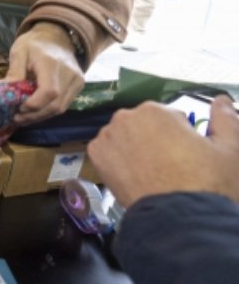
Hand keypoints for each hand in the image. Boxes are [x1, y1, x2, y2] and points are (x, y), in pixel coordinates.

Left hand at [4, 22, 83, 124]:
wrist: (56, 36)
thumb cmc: (34, 43)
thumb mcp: (19, 52)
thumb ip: (14, 72)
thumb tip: (2, 90)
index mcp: (52, 63)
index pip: (49, 91)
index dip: (34, 105)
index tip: (18, 109)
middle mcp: (70, 74)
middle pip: (55, 104)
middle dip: (34, 115)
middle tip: (16, 118)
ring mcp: (77, 80)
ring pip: (61, 108)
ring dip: (41, 116)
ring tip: (23, 117)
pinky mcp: (78, 85)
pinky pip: (64, 104)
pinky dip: (48, 110)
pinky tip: (35, 111)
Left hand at [88, 96, 238, 207]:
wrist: (178, 220)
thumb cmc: (206, 183)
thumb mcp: (229, 149)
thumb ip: (225, 119)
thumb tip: (222, 100)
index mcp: (154, 110)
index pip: (169, 117)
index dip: (181, 137)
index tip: (186, 155)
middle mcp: (125, 118)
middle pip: (144, 126)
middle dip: (156, 140)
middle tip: (172, 166)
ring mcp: (107, 138)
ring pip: (125, 137)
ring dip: (136, 149)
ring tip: (153, 174)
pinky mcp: (95, 157)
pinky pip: (108, 152)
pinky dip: (118, 161)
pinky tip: (135, 177)